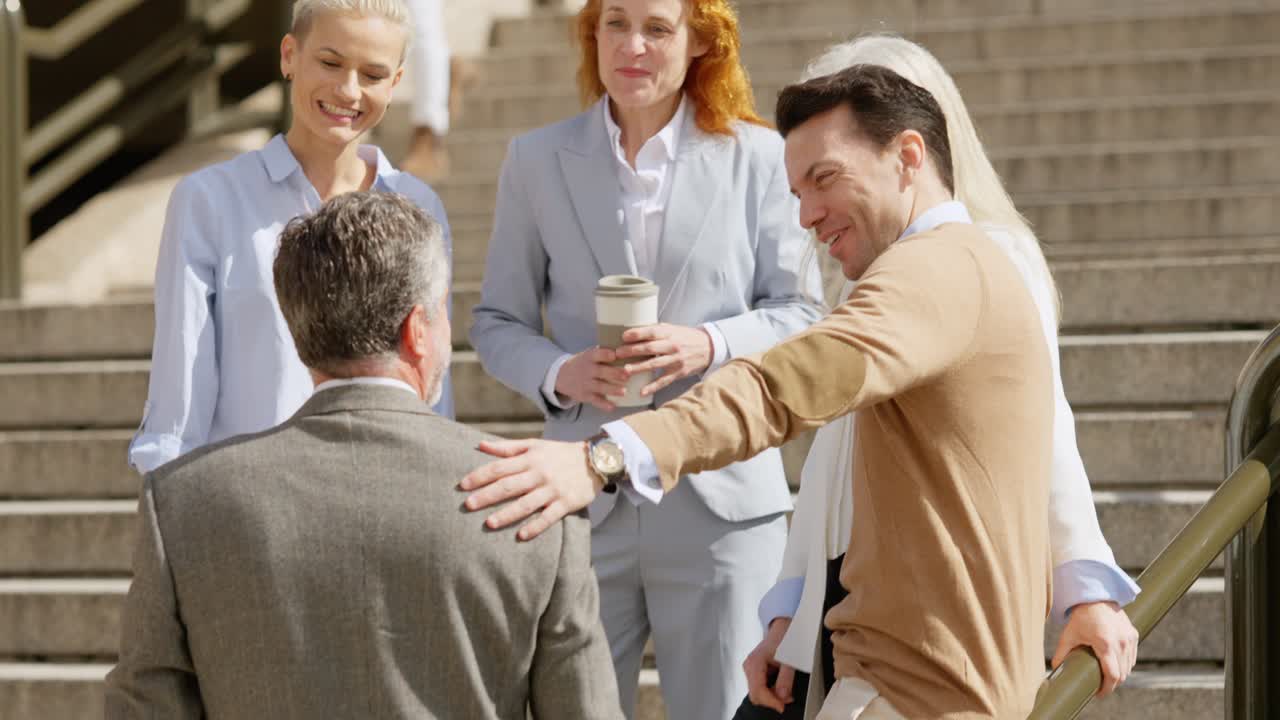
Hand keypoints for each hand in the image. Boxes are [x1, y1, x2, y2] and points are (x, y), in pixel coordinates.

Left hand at [460, 439, 603, 540]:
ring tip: (489, 523)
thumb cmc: (560, 453)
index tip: (463, 485)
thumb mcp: (535, 444)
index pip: (500, 467)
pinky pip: (548, 517)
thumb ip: (508, 447)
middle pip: (509, 486)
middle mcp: (539, 474)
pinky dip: (535, 526)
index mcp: (530, 459)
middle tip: (468, 505)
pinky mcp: (566, 503)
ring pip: (526, 504)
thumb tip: (481, 445)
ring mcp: (553, 490)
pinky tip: (521, 535)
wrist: (596, 460)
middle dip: (487, 496)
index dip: (480, 476)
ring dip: (507, 514)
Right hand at [554, 347, 628, 411]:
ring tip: (624, 392)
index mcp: (590, 357)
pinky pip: (595, 401)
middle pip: (602, 371)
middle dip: (614, 373)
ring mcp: (586, 383)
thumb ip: (604, 353)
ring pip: (600, 387)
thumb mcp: (589, 354)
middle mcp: (587, 370)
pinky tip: (612, 407)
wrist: (562, 375)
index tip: (615, 355)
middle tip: (627, 375)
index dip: (607, 355)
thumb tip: (627, 348)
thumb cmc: (583, 363)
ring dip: (612, 389)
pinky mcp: (585, 395)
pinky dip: (603, 404)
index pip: (599, 354)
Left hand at [615, 323, 713, 395]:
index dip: (638, 334)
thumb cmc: (686, 337)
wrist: (708, 348)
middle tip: (617, 353)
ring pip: (655, 364)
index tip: (624, 336)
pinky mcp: (679, 373)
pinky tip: (641, 391)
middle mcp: (673, 346)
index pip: (652, 332)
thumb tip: (633, 331)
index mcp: (670, 333)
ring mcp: (676, 360)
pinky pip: (664, 381)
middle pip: (650, 348)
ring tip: (625, 370)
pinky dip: (652, 387)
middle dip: (632, 351)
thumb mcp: (674, 329)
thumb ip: (656, 330)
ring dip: (639, 367)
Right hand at [743, 617, 796, 711]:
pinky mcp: (754, 671)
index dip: (770, 701)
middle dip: (771, 699)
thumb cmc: (785, 639)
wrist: (782, 628)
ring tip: (786, 689)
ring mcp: (750, 669)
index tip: (783, 706)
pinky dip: (770, 690)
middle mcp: (749, 666)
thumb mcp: (789, 659)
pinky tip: (780, 684)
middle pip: (755, 694)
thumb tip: (782, 697)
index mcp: (755, 662)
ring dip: (771, 696)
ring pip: (757, 692)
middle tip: (788, 697)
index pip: (758, 691)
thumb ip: (785, 679)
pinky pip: (759, 687)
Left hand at [1051, 601, 1138, 697]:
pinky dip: (1125, 664)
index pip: (1113, 675)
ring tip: (1106, 676)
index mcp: (1105, 644)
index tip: (1098, 694)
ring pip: (1128, 667)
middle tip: (1100, 686)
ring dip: (1119, 674)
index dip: (1107, 689)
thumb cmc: (1081, 617)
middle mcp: (1121, 642)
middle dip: (1111, 684)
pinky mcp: (1134, 635)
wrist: (1096, 597)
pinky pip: (1132, 657)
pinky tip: (1115, 665)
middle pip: (1122, 674)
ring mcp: (1129, 639)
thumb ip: (1061, 653)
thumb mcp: (1069, 635)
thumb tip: (1054, 669)